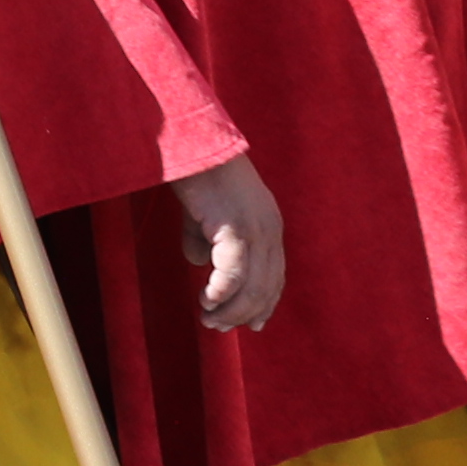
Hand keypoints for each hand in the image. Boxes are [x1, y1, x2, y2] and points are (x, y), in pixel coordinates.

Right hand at [170, 152, 285, 332]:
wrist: (191, 138)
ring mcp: (257, 229)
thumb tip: (197, 263)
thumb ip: (203, 237)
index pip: (274, 275)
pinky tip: (207, 299)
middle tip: (217, 327)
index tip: (252, 325)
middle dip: (244, 313)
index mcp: (269, 224)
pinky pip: (234, 270)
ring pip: (252, 285)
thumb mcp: (202, 210)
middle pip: (266, 287)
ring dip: (231, 309)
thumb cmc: (194, 170)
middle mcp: (270, 230)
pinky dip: (223, 291)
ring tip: (209, 320)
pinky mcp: (237, 226)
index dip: (264, 303)